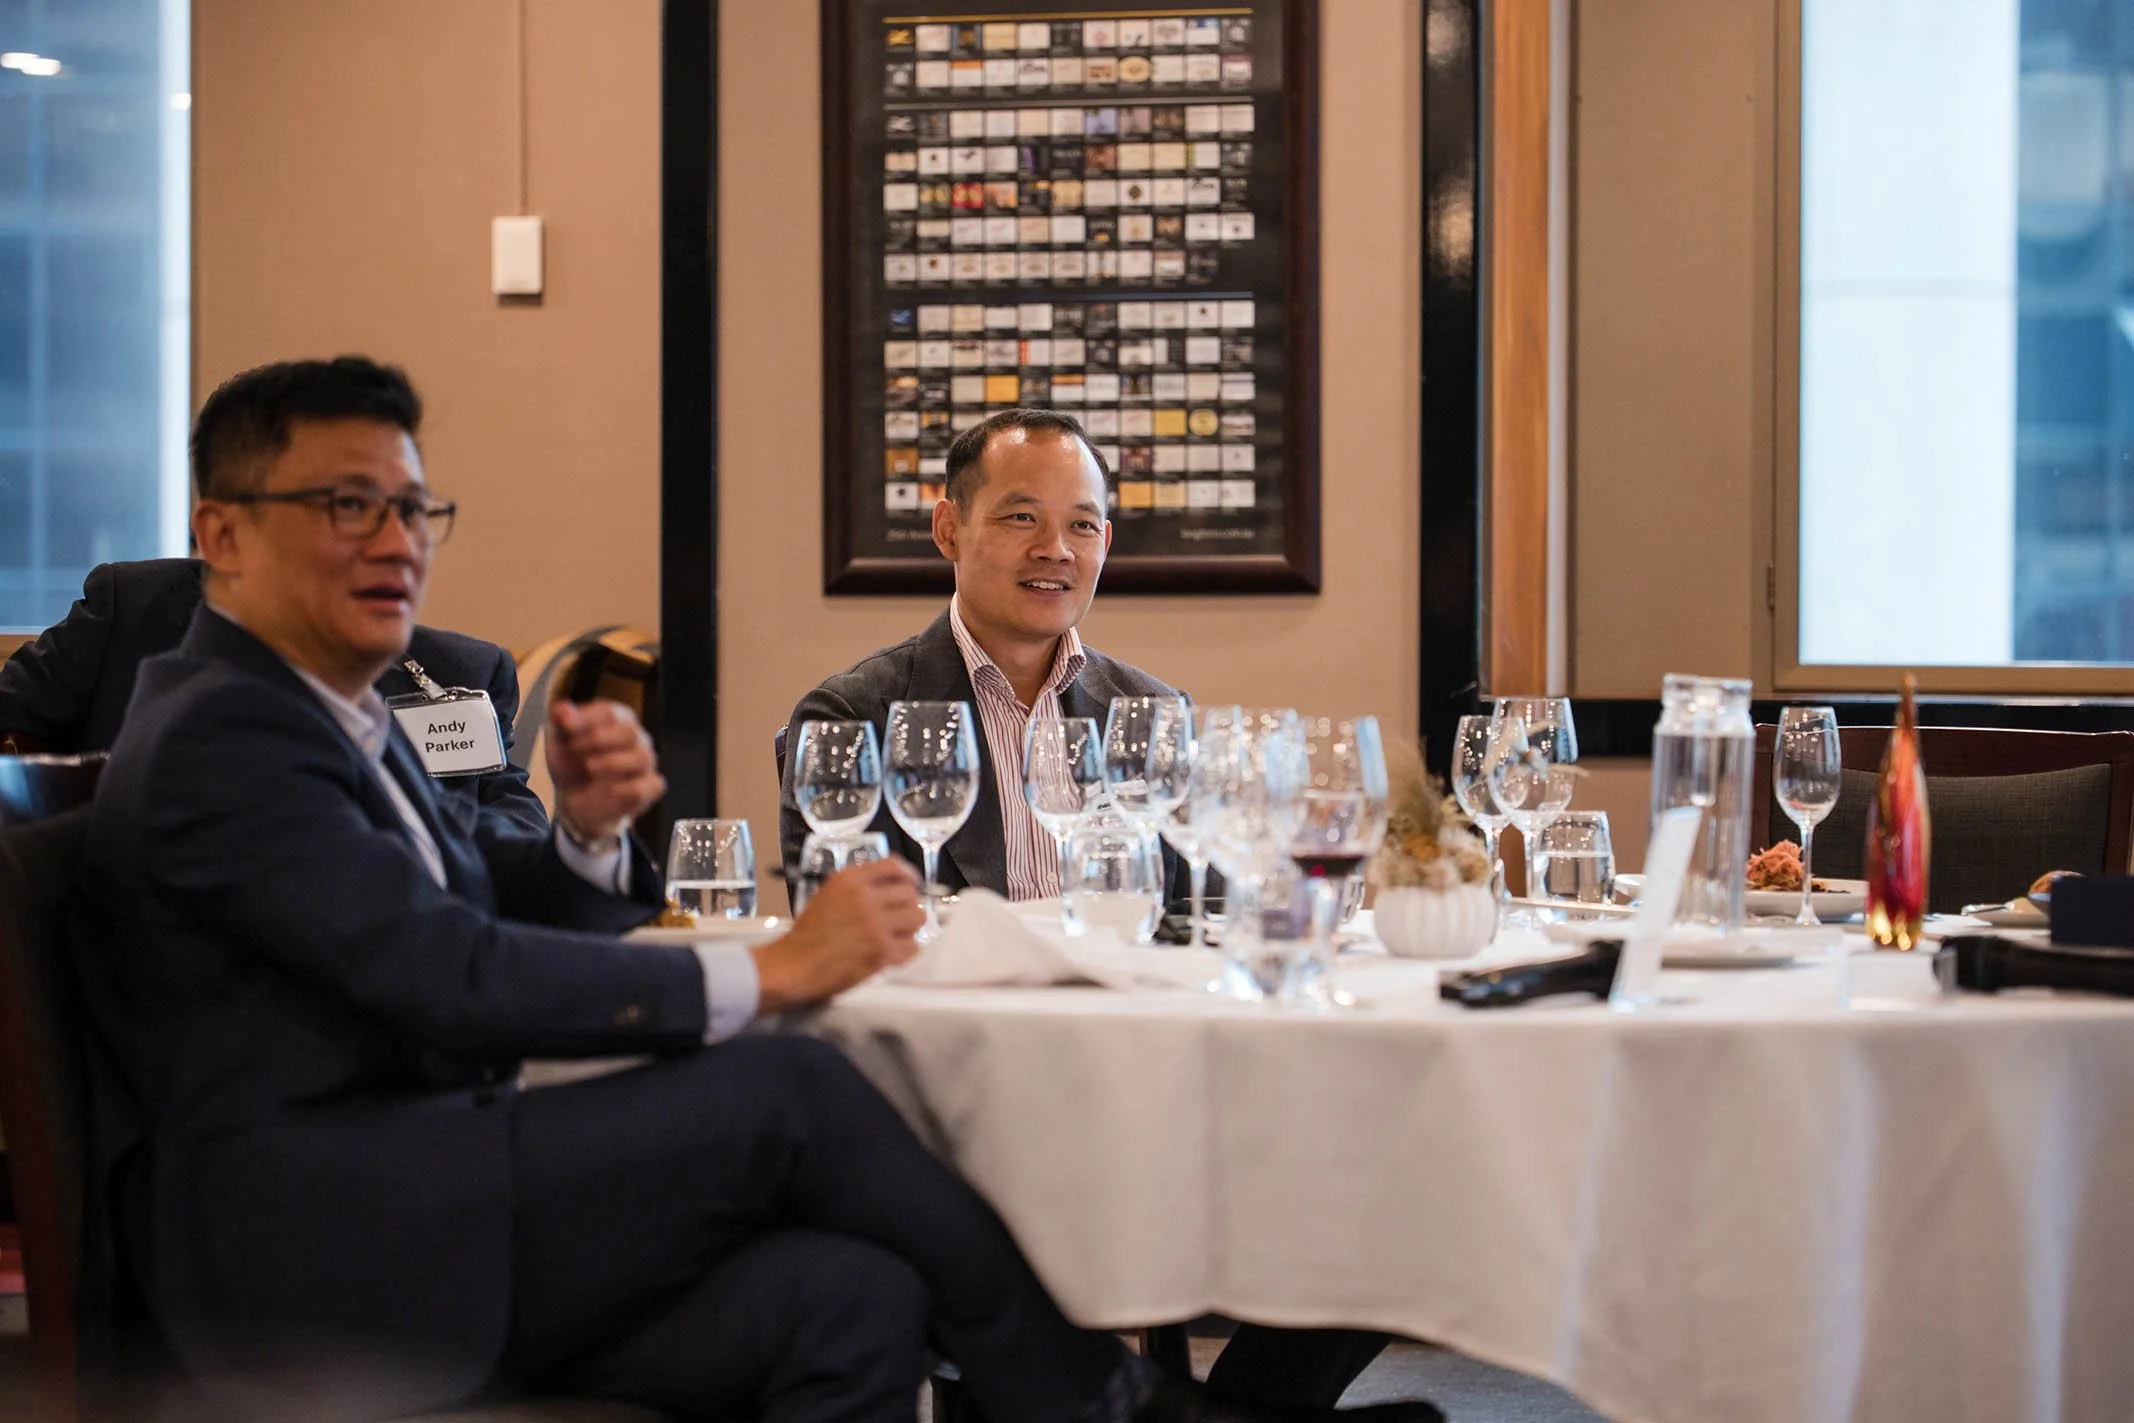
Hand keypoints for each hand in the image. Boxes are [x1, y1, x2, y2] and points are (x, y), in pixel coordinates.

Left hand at [546, 699, 665, 841]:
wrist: (575, 797)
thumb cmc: (571, 761)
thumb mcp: (558, 740)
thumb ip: (560, 722)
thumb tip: (560, 709)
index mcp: (616, 718)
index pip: (609, 712)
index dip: (587, 718)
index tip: (566, 727)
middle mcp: (636, 737)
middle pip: (629, 732)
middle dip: (599, 739)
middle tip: (575, 748)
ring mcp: (645, 762)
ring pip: (641, 758)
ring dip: (612, 763)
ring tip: (589, 768)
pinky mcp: (650, 786)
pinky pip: (651, 785)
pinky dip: (630, 788)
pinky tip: (609, 789)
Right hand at [752, 858, 923, 1011]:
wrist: (794, 965)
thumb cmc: (808, 935)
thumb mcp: (829, 894)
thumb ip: (859, 885)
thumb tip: (890, 881)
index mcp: (850, 880)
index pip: (893, 866)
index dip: (908, 874)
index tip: (912, 882)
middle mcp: (865, 898)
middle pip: (909, 893)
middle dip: (907, 905)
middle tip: (900, 916)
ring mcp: (876, 924)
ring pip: (917, 917)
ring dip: (910, 927)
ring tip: (897, 934)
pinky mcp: (882, 951)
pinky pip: (913, 946)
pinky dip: (906, 950)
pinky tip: (893, 951)